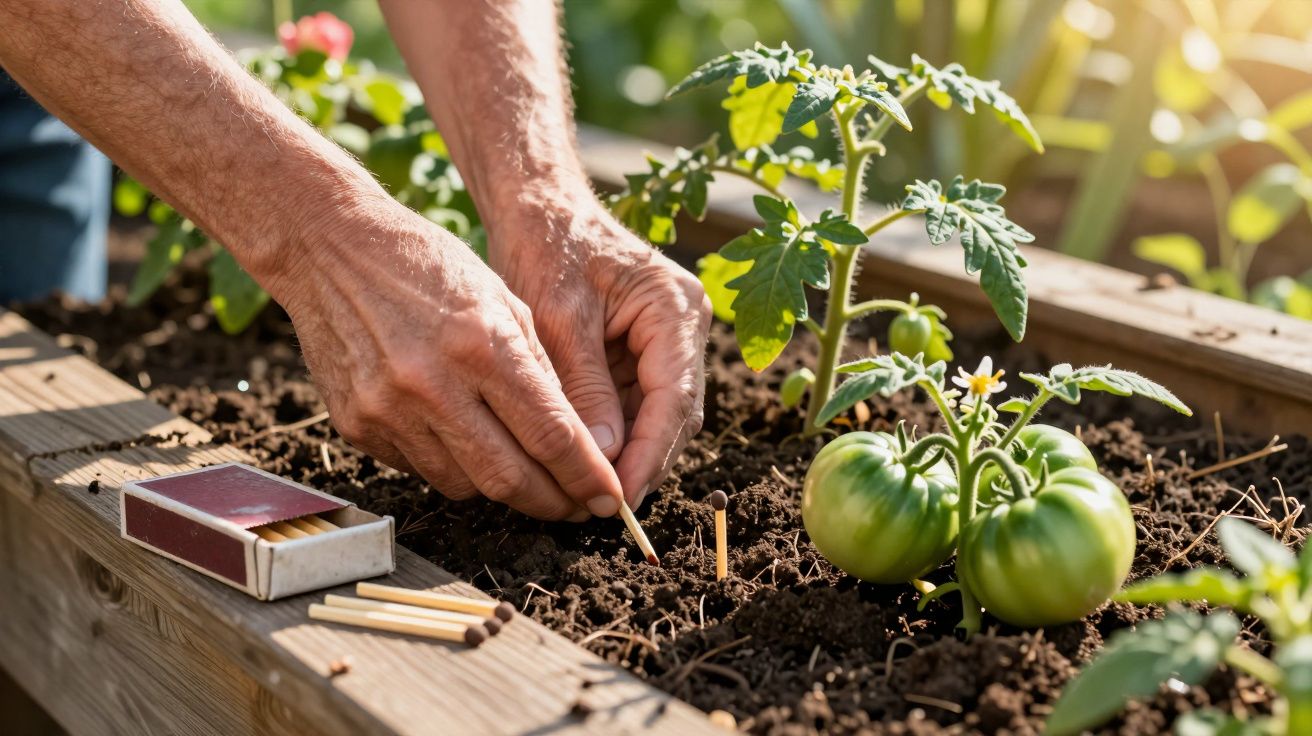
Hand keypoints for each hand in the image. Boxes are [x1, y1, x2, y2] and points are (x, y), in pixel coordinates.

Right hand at [273, 199, 624, 520]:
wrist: (329, 248)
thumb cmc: (429, 265)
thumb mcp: (504, 301)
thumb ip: (540, 373)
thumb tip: (576, 443)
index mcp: (482, 346)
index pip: (551, 436)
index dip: (587, 477)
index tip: (609, 499)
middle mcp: (432, 386)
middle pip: (509, 479)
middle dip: (553, 503)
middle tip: (577, 507)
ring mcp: (387, 412)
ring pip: (464, 485)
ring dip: (504, 489)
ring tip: (529, 476)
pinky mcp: (356, 427)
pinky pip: (421, 470)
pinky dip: (454, 468)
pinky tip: (468, 445)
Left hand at [486, 186, 711, 507]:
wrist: (539, 209)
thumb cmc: (548, 247)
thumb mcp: (559, 318)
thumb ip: (584, 385)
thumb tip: (603, 455)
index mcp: (675, 308)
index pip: (674, 398)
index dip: (649, 453)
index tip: (620, 497)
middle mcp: (684, 326)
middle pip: (674, 414)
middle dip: (641, 461)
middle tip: (603, 507)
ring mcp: (667, 340)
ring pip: (656, 416)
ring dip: (627, 453)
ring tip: (590, 493)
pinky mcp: (644, 351)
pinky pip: (635, 403)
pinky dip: (613, 433)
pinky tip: (586, 461)